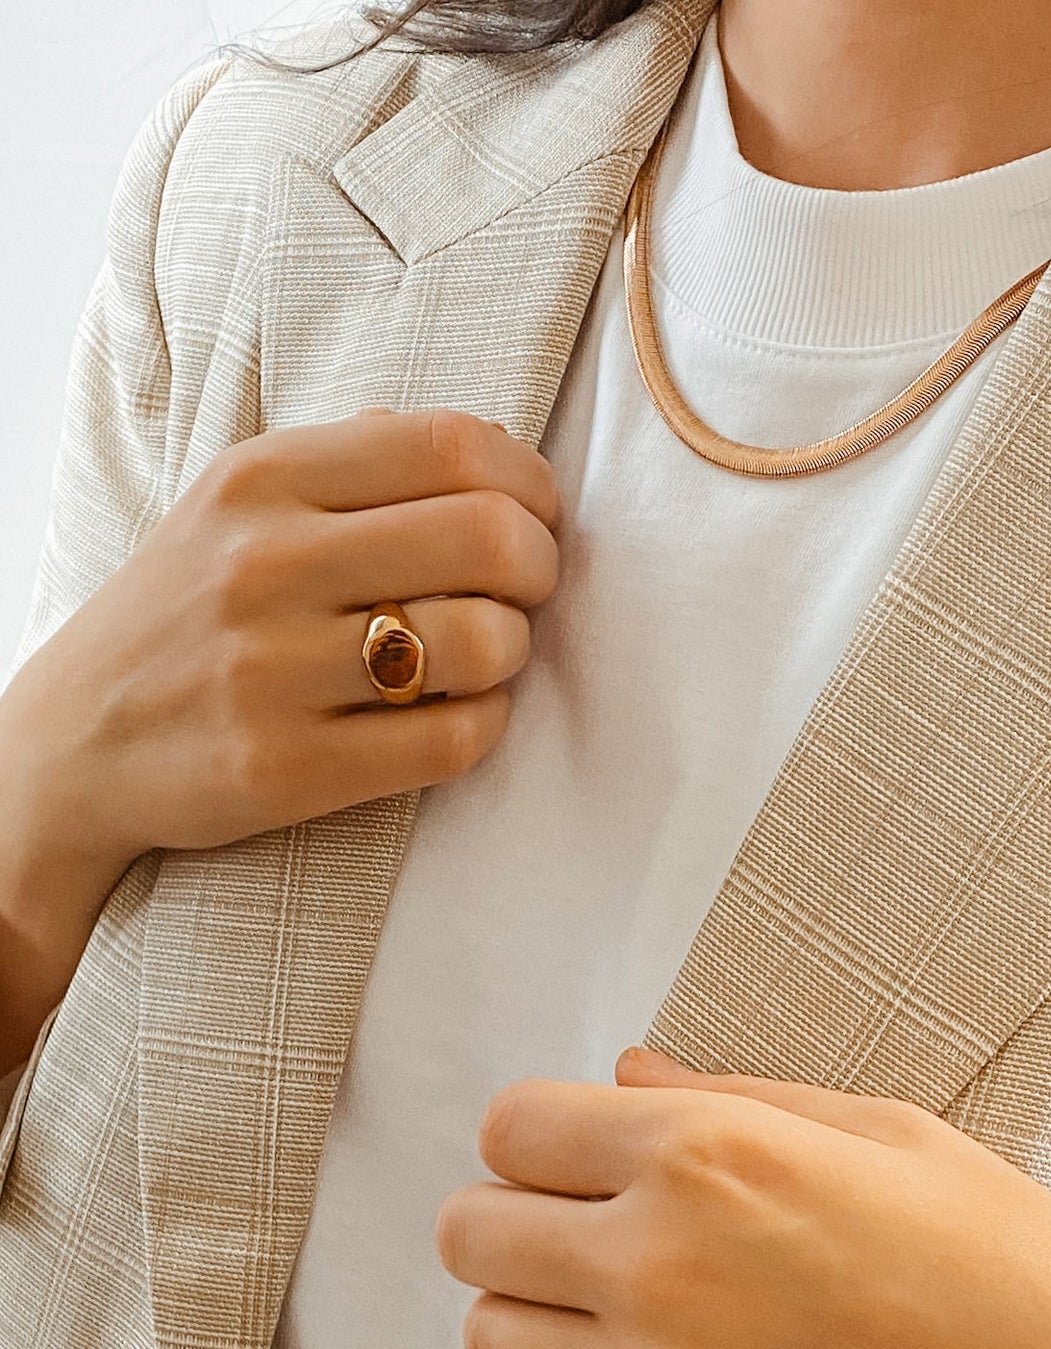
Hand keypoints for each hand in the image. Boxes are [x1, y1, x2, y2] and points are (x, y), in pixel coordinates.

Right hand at [0, 406, 557, 886]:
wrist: (75, 744)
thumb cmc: (188, 617)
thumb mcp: (238, 507)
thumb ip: (355, 465)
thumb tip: (491, 444)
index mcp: (263, 479)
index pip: (453, 445)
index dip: (529, 482)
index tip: (535, 516)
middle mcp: (265, 564)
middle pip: (487, 538)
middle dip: (540, 567)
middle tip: (527, 591)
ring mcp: (272, 671)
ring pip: (480, 641)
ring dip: (514, 651)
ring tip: (486, 657)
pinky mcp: (287, 767)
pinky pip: (451, 740)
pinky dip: (486, 725)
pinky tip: (463, 714)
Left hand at [437, 1048, 1050, 1348]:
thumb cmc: (1003, 1262)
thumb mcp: (884, 1129)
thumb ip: (731, 1093)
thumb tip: (626, 1072)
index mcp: (712, 1152)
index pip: (513, 1128)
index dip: (543, 1137)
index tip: (586, 1158)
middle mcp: (660, 1263)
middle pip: (471, 1232)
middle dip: (516, 1218)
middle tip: (589, 1232)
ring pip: (486, 1337)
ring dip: (528, 1315)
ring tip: (610, 1313)